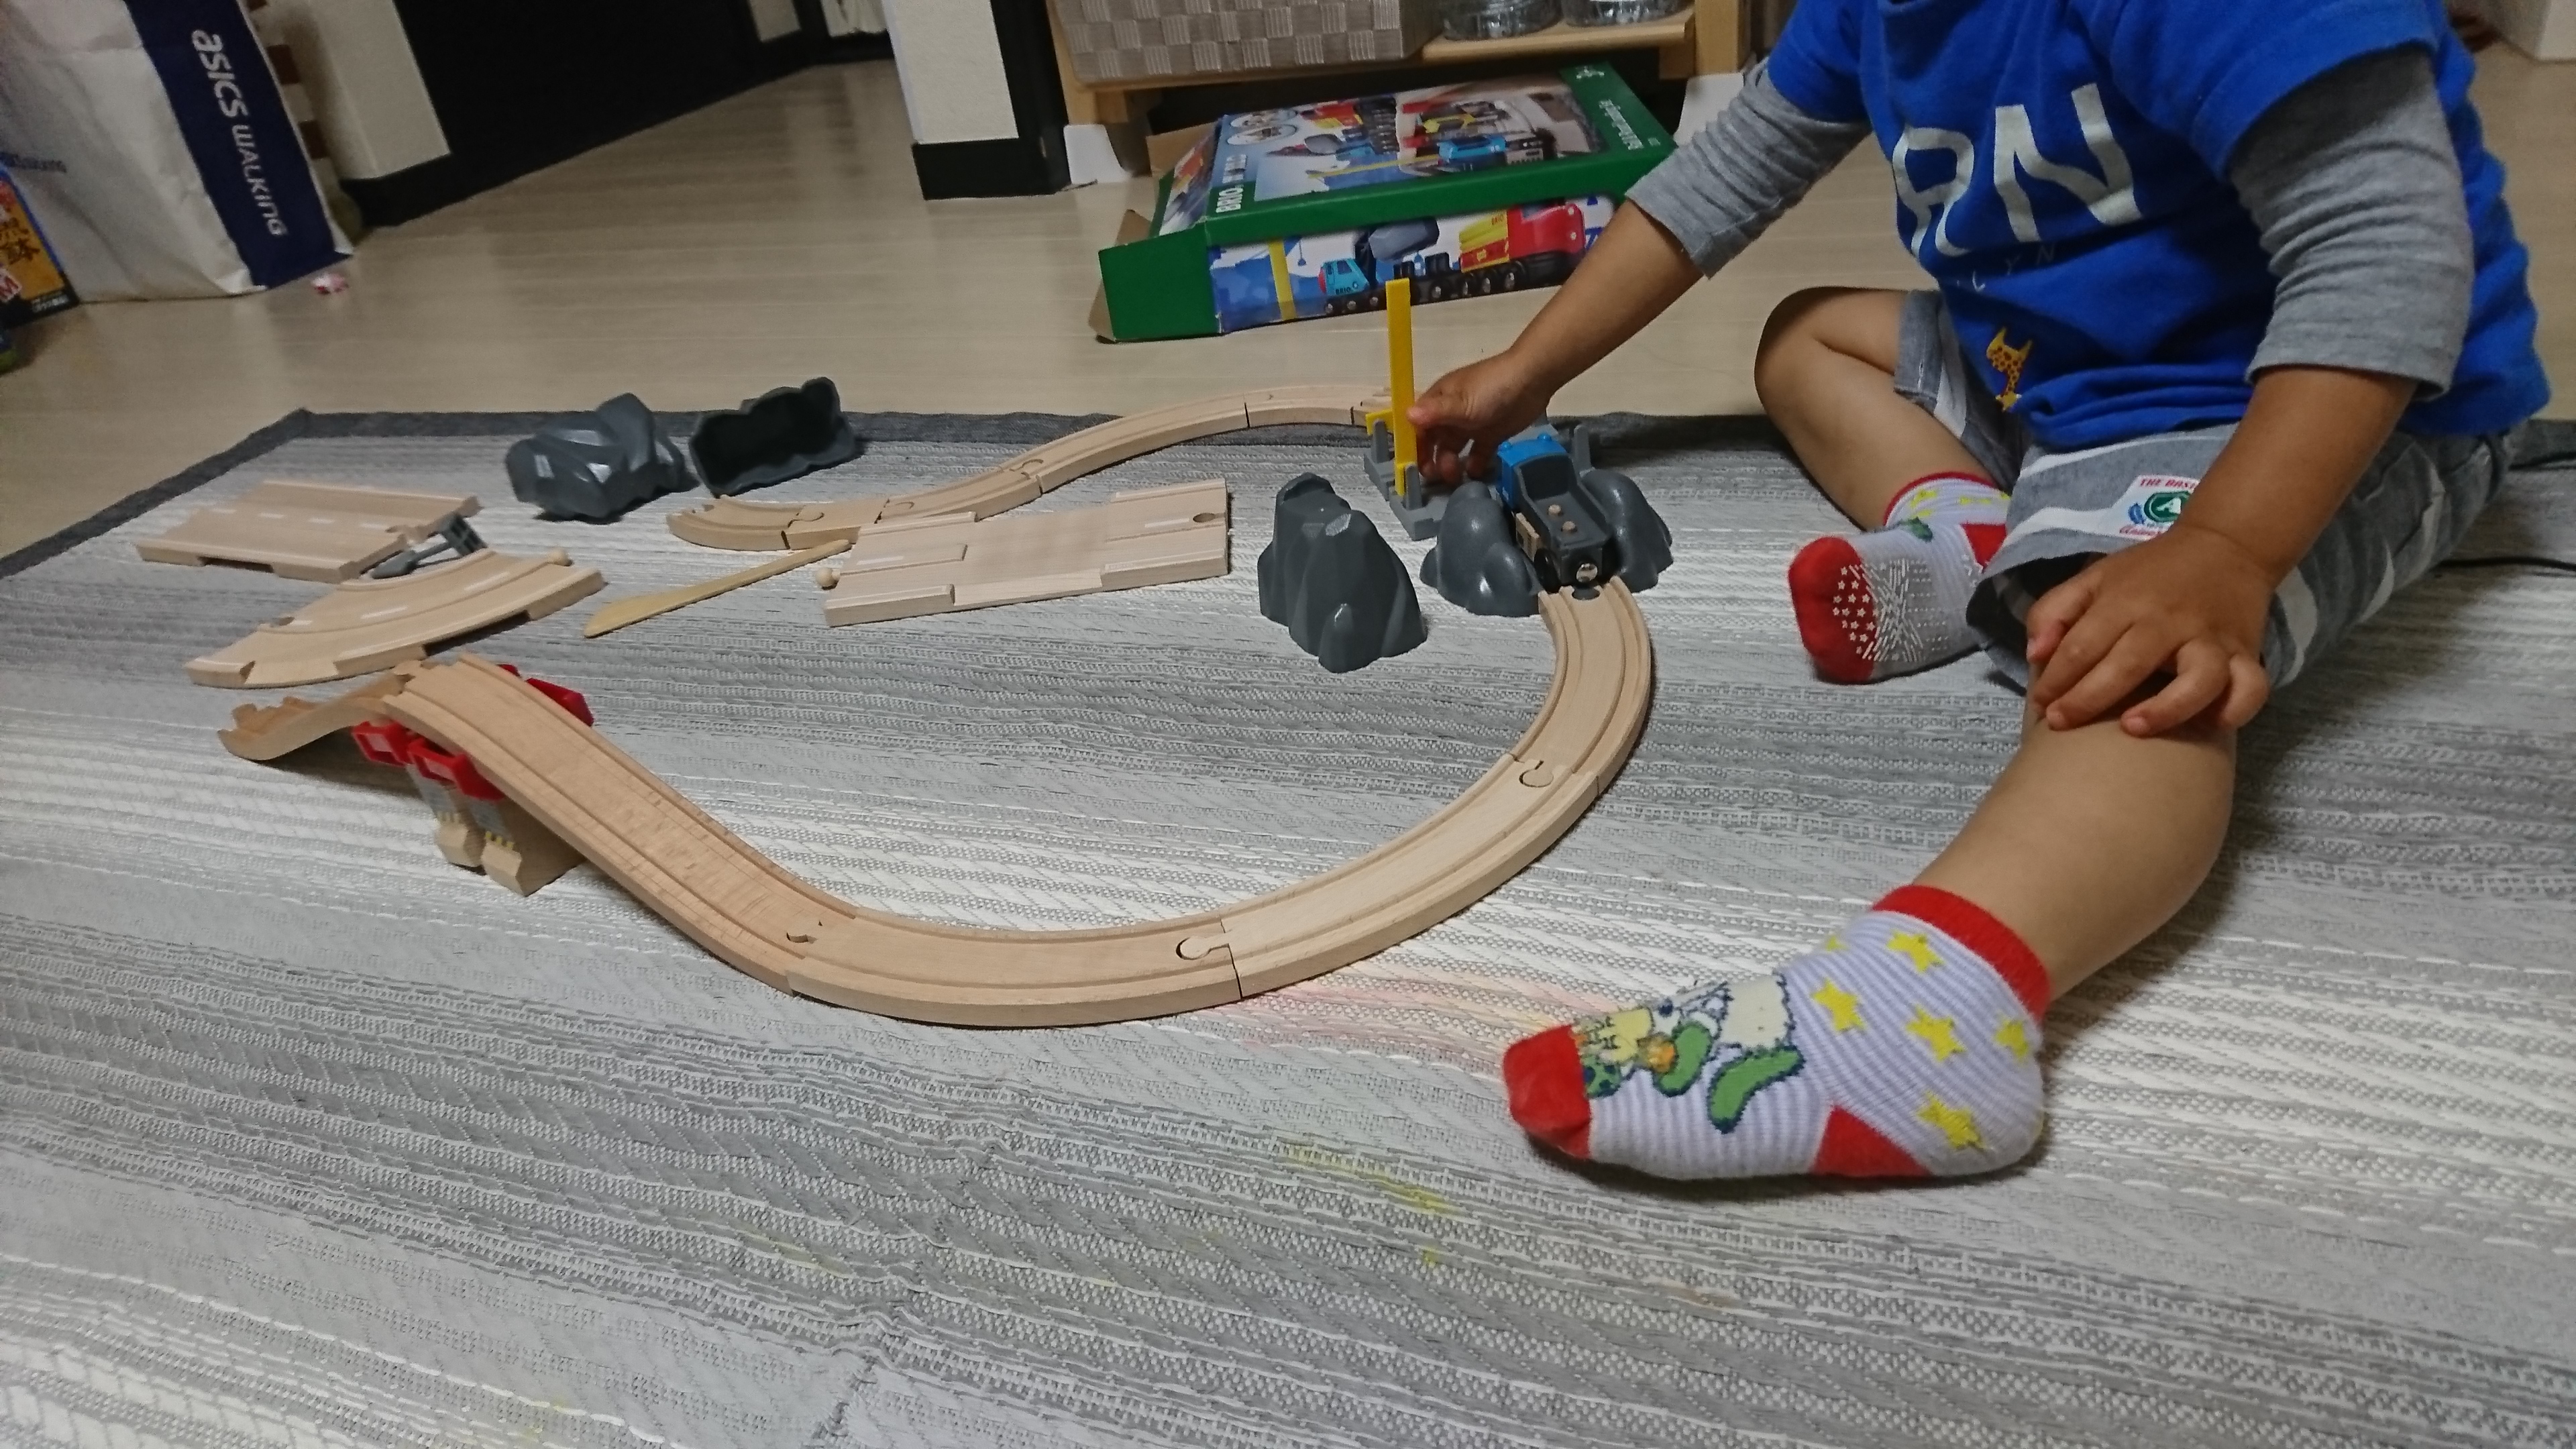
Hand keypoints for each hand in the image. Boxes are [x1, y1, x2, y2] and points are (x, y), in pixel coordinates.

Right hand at [1406, 351, 1552, 485]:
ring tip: (1456, 478)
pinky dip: (1474, 465)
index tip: (1412, 466)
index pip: (1417, 426)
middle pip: (1433, 442)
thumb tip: (1406, 416)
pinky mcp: (1490, 435)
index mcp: (1439, 402)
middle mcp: (1451, 414)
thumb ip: (1435, 412)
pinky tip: (1476, 472)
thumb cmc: (1491, 388)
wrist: (1532, 381)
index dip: (1413, 446)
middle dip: (1431, 460)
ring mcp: (1471, 425)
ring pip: (1453, 450)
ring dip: (1450, 465)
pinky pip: (1477, 454)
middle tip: (1435, 477)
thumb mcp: (1461, 402)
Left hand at [2024, 523, 2275, 735]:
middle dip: (2088, 699)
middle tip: (2061, 723)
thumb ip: (2055, 610)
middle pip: (2128, 664)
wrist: (2227, 545)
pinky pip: (2251, 688)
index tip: (2040, 706)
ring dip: (2167, 708)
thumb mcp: (2095, 578)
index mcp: (2126, 601)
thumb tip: (2035, 653)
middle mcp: (2169, 621)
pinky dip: (2236, 709)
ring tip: (2132, 728)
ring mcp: (2212, 639)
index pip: (2082, 645)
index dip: (2055, 679)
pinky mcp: (2247, 654)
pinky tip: (2210, 725)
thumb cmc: (2151, 573)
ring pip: (2199, 679)